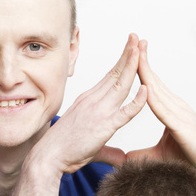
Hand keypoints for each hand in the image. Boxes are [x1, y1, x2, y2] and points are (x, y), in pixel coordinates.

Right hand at [34, 34, 147, 171]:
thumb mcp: (90, 143)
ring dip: (132, 66)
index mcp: (89, 100)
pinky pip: (125, 112)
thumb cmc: (64, 149)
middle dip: (128, 55)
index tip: (131, 49)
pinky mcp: (104, 126)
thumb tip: (120, 157)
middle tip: (137, 38)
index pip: (109, 76)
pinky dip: (137, 101)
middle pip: (115, 74)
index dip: (122, 62)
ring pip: (120, 85)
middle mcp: (94, 101)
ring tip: (140, 49)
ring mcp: (99, 111)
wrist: (48, 155)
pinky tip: (146, 89)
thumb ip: (108, 149)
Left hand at [124, 42, 195, 179]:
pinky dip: (153, 98)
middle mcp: (176, 107)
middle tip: (133, 39)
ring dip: (146, 71)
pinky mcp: (182, 127)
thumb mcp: (160, 155)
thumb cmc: (194, 159)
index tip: (131, 53)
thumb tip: (125, 158)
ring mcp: (180, 115)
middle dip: (142, 60)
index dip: (142, 69)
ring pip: (157, 90)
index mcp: (171, 110)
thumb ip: (142, 154)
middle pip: (154, 80)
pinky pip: (164, 111)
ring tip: (136, 52)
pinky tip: (144, 87)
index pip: (152, 85)